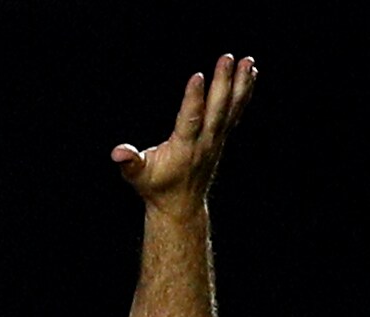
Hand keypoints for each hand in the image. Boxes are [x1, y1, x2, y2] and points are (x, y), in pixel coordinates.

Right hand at [112, 55, 256, 211]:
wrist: (180, 204)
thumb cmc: (155, 187)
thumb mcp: (137, 176)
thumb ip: (129, 162)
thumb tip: (118, 152)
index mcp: (183, 149)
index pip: (190, 120)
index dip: (194, 99)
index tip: (198, 76)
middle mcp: (204, 142)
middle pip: (216, 110)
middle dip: (222, 83)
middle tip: (227, 58)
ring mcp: (216, 139)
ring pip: (231, 109)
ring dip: (240, 84)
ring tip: (248, 61)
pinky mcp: (222, 136)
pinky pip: (236, 111)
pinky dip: (244, 93)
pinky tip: (251, 73)